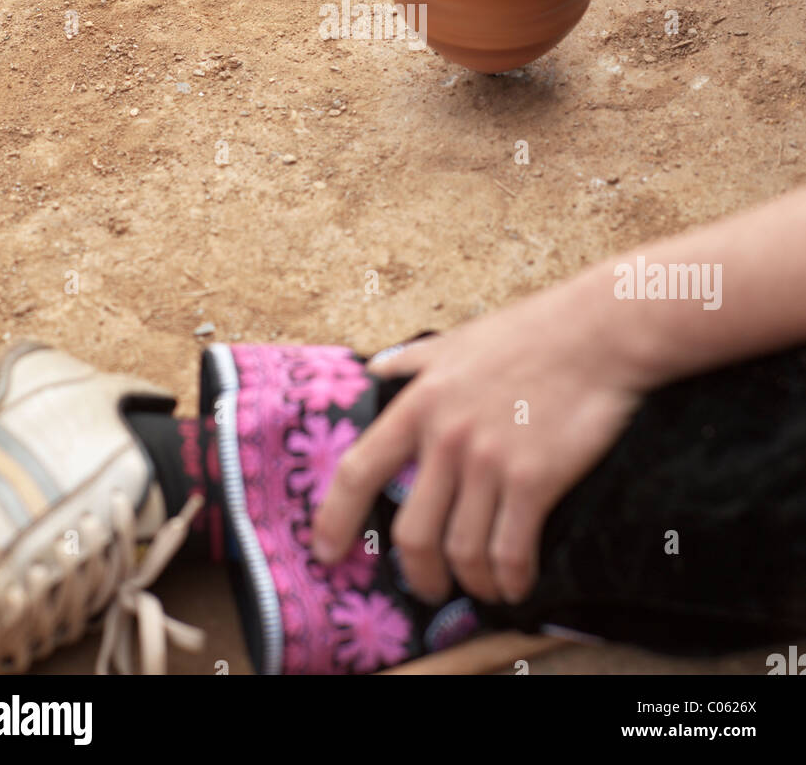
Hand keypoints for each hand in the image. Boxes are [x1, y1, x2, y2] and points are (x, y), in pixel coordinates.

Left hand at [312, 285, 643, 604]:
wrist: (595, 335)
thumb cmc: (529, 333)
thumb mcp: (456, 339)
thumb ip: (411, 361)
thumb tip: (376, 369)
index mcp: (419, 402)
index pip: (358, 471)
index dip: (334, 519)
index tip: (326, 551)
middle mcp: (445, 438)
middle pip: (412, 535)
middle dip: (418, 575)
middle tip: (428, 588)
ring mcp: (488, 461)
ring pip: (461, 551)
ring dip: (469, 583)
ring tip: (480, 589)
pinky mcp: (533, 480)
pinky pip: (510, 551)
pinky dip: (509, 580)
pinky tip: (515, 585)